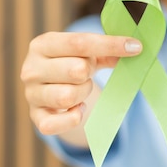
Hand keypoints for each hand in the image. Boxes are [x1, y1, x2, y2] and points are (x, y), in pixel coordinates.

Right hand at [20, 32, 141, 138]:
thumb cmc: (71, 63)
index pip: (79, 42)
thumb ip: (107, 50)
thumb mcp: (87, 53)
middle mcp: (31, 68)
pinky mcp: (35, 117)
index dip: (110, 44)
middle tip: (87, 72)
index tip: (135, 47)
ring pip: (68, 96)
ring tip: (80, 88)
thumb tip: (132, 49)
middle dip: (89, 72)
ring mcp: (31, 94)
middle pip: (76, 70)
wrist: (49, 87)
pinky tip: (78, 109)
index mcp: (43, 44)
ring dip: (83, 93)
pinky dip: (73, 118)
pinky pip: (55, 124)